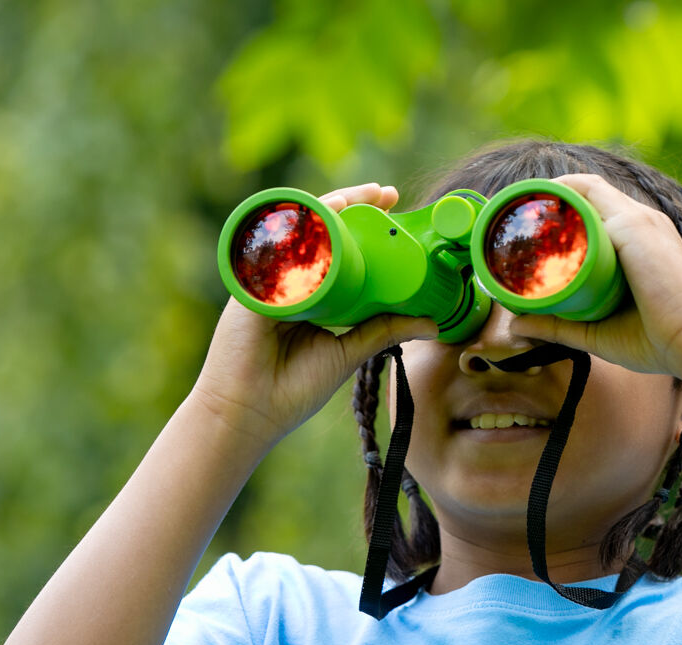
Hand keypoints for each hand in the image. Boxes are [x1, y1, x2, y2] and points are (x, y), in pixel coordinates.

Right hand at [193, 182, 437, 445]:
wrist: (248, 414)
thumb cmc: (292, 389)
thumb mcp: (349, 353)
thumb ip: (384, 332)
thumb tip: (432, 323)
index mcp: (309, 292)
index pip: (338, 247)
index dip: (364, 225)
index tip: (393, 207)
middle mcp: (287, 279)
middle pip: (319, 231)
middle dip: (352, 204)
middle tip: (386, 193)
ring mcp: (266, 279)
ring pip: (298, 231)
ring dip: (330, 206)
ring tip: (363, 195)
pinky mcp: (250, 286)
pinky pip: (274, 247)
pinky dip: (297, 227)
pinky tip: (322, 212)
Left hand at [507, 173, 681, 382]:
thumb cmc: (660, 343)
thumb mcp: (596, 332)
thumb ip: (558, 326)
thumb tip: (515, 326)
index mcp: (641, 240)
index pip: (596, 208)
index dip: (561, 209)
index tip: (528, 224)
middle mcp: (642, 221)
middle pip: (586, 191)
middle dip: (548, 197)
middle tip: (512, 217)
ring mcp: (638, 220)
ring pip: (584, 189)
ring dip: (548, 193)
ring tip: (516, 207)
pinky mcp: (633, 228)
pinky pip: (587, 198)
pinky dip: (558, 196)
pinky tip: (534, 205)